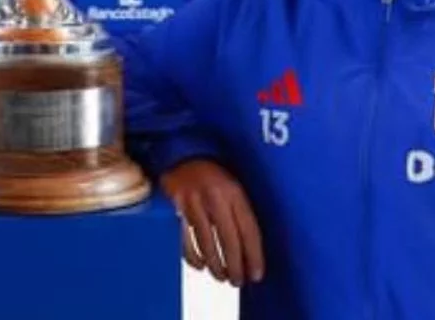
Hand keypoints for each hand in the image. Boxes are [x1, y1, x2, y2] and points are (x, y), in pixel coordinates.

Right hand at [160, 158, 263, 287]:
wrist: (183, 153)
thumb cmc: (214, 174)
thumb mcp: (234, 185)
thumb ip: (241, 210)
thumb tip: (251, 246)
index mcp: (235, 192)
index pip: (249, 230)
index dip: (254, 255)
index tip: (256, 274)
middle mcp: (216, 197)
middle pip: (228, 239)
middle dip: (234, 265)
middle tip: (238, 281)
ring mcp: (194, 201)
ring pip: (206, 241)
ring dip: (215, 264)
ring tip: (221, 277)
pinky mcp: (177, 206)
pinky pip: (184, 237)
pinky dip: (192, 255)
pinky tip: (200, 265)